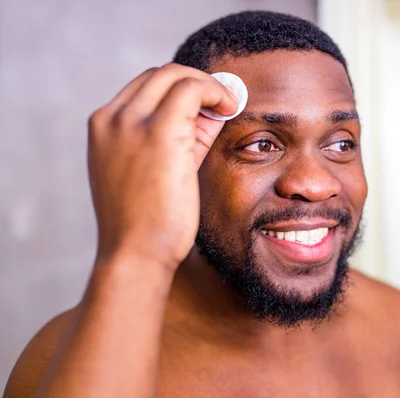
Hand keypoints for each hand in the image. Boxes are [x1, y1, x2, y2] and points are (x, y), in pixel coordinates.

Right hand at [87, 63, 238, 270]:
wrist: (136, 255)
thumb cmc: (147, 222)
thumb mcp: (157, 171)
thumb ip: (181, 138)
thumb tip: (212, 110)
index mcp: (104, 127)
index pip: (145, 88)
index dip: (180, 91)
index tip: (206, 108)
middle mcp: (111, 119)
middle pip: (159, 75)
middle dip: (196, 82)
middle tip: (224, 101)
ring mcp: (131, 123)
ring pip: (175, 75)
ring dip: (207, 85)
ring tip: (229, 105)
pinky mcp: (158, 132)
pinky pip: (192, 90)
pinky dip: (215, 91)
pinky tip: (230, 108)